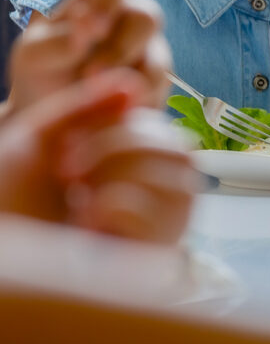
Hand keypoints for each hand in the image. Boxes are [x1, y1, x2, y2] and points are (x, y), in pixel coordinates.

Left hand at [0, 70, 197, 242]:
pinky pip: (160, 217)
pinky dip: (116, 209)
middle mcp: (155, 200)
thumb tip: (133, 82)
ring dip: (119, 178)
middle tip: (68, 171)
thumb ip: (86, 107)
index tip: (67, 145)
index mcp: (131, 169)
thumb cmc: (9, 203)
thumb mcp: (40, 140)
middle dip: (118, 148)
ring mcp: (157, 232)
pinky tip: (88, 224)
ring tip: (80, 201)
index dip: (119, 126)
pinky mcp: (150, 260)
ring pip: (179, 182)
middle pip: (179, 150)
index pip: (161, 131)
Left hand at [5, 0, 170, 117]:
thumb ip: (57, 39)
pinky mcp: (157, 82)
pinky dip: (132, 98)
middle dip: (119, 48)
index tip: (92, 26)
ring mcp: (149, 51)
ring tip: (93, 94)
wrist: (52, 116)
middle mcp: (129, 20)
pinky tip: (108, 105)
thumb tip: (87, 25)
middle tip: (90, 73)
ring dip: (125, 78)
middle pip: (147, 16)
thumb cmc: (42, 74)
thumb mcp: (33, 55)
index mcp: (97, 3)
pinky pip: (158, 88)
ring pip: (159, 56)